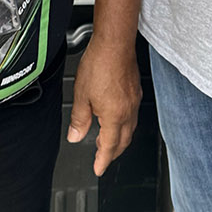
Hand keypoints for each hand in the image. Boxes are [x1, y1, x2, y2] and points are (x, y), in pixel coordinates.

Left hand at [67, 33, 141, 176]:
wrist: (115, 43)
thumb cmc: (99, 64)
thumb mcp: (81, 95)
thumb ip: (79, 119)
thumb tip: (75, 136)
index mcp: (114, 116)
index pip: (110, 147)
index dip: (103, 160)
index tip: (98, 168)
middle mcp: (128, 111)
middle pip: (123, 141)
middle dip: (113, 153)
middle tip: (102, 157)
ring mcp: (134, 100)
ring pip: (130, 129)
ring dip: (119, 139)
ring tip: (106, 140)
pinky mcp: (136, 90)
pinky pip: (132, 115)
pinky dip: (124, 124)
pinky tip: (116, 118)